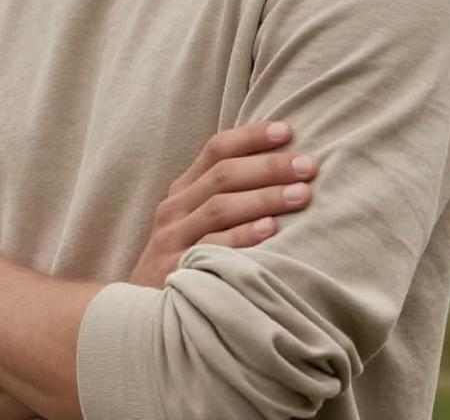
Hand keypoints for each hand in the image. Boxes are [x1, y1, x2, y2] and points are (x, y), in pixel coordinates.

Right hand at [128, 120, 317, 288]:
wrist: (142, 318)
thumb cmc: (185, 265)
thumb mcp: (194, 225)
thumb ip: (224, 198)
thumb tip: (283, 169)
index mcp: (181, 191)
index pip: (215, 150)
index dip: (250, 136)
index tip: (287, 130)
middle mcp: (174, 209)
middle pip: (222, 175)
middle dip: (268, 166)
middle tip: (308, 164)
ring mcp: (172, 239)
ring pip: (219, 206)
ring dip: (264, 197)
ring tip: (302, 194)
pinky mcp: (176, 270)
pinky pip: (213, 248)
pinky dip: (243, 236)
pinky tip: (272, 230)